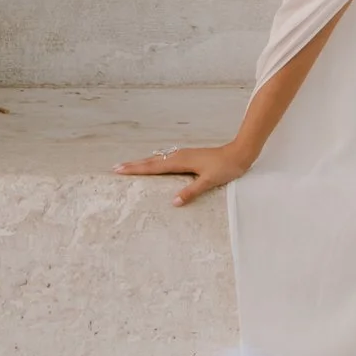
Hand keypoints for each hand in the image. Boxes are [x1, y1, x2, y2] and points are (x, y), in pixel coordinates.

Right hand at [116, 144, 250, 204]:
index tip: (119, 169)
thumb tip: (173, 202)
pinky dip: (154, 163)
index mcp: (180, 161)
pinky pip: (165, 161)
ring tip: (130, 167)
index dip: (136, 169)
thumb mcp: (209, 181)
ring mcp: (183, 155)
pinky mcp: (188, 157)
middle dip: (134, 165)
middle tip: (116, 168)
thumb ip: (191, 191)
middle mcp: (179, 156)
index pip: (153, 166)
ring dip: (143, 163)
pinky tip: (154, 166)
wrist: (240, 153)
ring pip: (157, 160)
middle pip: (151, 161)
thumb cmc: (226, 167)